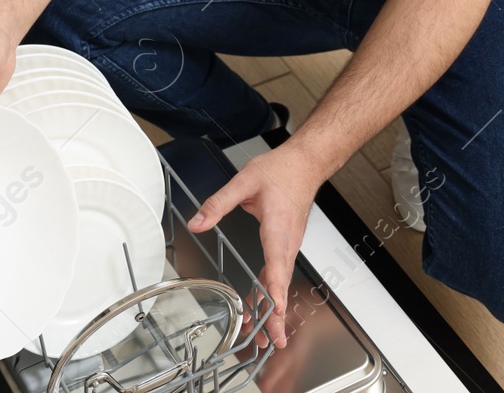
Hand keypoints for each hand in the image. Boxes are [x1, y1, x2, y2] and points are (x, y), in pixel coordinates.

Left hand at [185, 142, 326, 349]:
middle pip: (282, 281)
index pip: (277, 261)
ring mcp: (289, 244)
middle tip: (274, 339)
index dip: (275, 287)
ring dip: (275, 308)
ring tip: (267, 336)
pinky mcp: (286, 244)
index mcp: (278, 225)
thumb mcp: (245, 181)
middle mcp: (287, 240)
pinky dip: (272, 293)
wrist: (305, 164)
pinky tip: (261, 306)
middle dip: (277, 312)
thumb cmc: (282, 172)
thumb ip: (219, 203)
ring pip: (281, 281)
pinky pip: (279, 273)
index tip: (273, 308)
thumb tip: (198, 222)